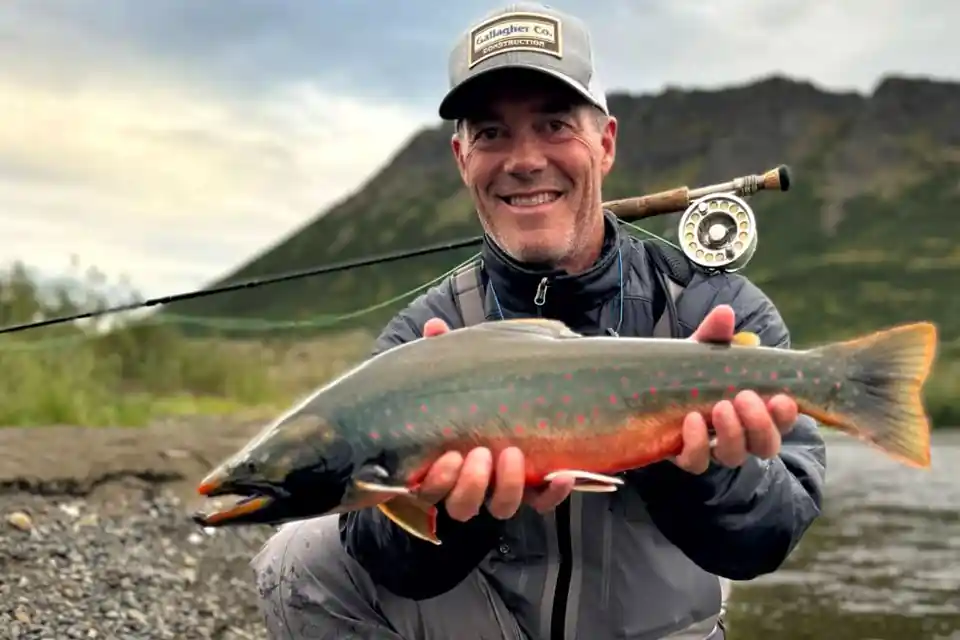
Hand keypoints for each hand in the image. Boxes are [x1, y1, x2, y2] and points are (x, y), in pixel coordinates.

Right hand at [414, 318, 575, 521]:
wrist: (522, 393)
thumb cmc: (477, 388)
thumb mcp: (461, 369)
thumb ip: (444, 353)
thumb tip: (435, 328)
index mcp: (443, 463)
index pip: (430, 490)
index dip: (438, 481)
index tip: (449, 456)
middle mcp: (471, 483)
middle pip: (462, 505)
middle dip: (470, 485)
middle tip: (481, 454)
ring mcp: (504, 487)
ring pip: (500, 507)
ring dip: (505, 487)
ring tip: (512, 454)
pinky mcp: (535, 486)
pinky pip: (542, 501)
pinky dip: (552, 492)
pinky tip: (562, 473)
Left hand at [673, 305, 798, 474]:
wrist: (650, 392)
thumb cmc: (691, 373)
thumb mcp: (703, 352)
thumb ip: (715, 336)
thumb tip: (725, 312)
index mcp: (755, 411)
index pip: (782, 421)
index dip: (786, 415)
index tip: (782, 398)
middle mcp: (741, 436)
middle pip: (766, 445)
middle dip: (760, 424)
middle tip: (744, 398)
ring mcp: (715, 449)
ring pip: (735, 456)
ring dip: (732, 433)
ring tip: (720, 407)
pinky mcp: (688, 456)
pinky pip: (697, 462)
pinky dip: (697, 444)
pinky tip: (691, 420)